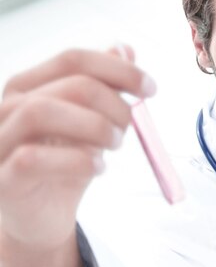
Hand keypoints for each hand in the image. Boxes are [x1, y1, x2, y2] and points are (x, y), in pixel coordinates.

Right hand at [0, 46, 155, 248]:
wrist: (42, 218)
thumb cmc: (65, 165)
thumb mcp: (91, 122)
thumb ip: (104, 86)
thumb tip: (125, 48)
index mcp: (30, 86)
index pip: (73, 59)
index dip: (118, 69)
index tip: (150, 89)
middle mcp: (7, 106)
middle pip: (68, 84)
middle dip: (114, 103)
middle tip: (130, 127)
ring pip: (41, 112)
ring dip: (94, 126)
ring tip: (115, 144)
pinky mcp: (1, 178)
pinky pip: (31, 158)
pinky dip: (76, 160)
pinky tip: (98, 167)